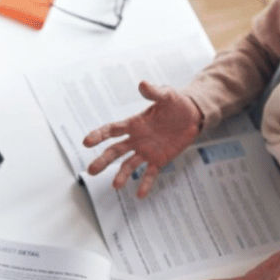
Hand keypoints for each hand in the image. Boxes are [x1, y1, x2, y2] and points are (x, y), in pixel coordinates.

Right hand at [82, 81, 201, 197]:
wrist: (192, 116)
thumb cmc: (176, 104)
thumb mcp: (167, 95)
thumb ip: (154, 92)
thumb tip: (143, 84)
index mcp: (134, 124)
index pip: (112, 130)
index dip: (99, 135)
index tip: (87, 142)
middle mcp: (136, 140)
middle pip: (115, 151)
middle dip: (103, 161)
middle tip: (91, 171)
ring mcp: (146, 151)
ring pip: (129, 165)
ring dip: (121, 175)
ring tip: (116, 186)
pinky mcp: (159, 161)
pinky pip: (150, 174)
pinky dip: (145, 184)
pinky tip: (139, 195)